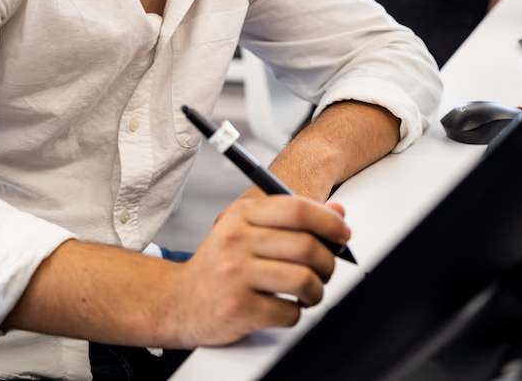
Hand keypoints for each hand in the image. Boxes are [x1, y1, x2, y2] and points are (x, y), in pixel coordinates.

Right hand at [165, 195, 348, 347]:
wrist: (178, 301)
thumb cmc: (219, 264)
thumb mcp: (247, 230)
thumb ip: (291, 218)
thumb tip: (337, 212)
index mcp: (241, 215)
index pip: (296, 209)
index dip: (329, 221)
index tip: (343, 233)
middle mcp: (236, 240)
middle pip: (306, 245)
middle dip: (328, 262)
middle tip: (325, 270)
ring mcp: (236, 275)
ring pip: (303, 279)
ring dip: (316, 291)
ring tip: (308, 293)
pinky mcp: (239, 308)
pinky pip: (289, 312)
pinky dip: (295, 314)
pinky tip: (284, 308)